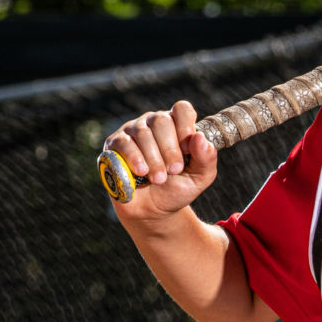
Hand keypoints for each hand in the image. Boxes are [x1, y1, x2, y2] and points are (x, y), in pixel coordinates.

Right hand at [102, 100, 217, 219]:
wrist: (153, 211)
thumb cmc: (178, 188)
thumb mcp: (200, 176)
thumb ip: (207, 157)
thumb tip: (199, 137)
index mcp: (177, 125)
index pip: (181, 109)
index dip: (185, 127)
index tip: (187, 151)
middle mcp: (154, 123)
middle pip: (161, 120)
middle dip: (170, 149)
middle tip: (174, 170)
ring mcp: (132, 132)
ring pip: (142, 133)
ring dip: (154, 158)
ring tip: (159, 179)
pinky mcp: (114, 145)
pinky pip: (123, 143)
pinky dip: (134, 158)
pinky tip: (141, 172)